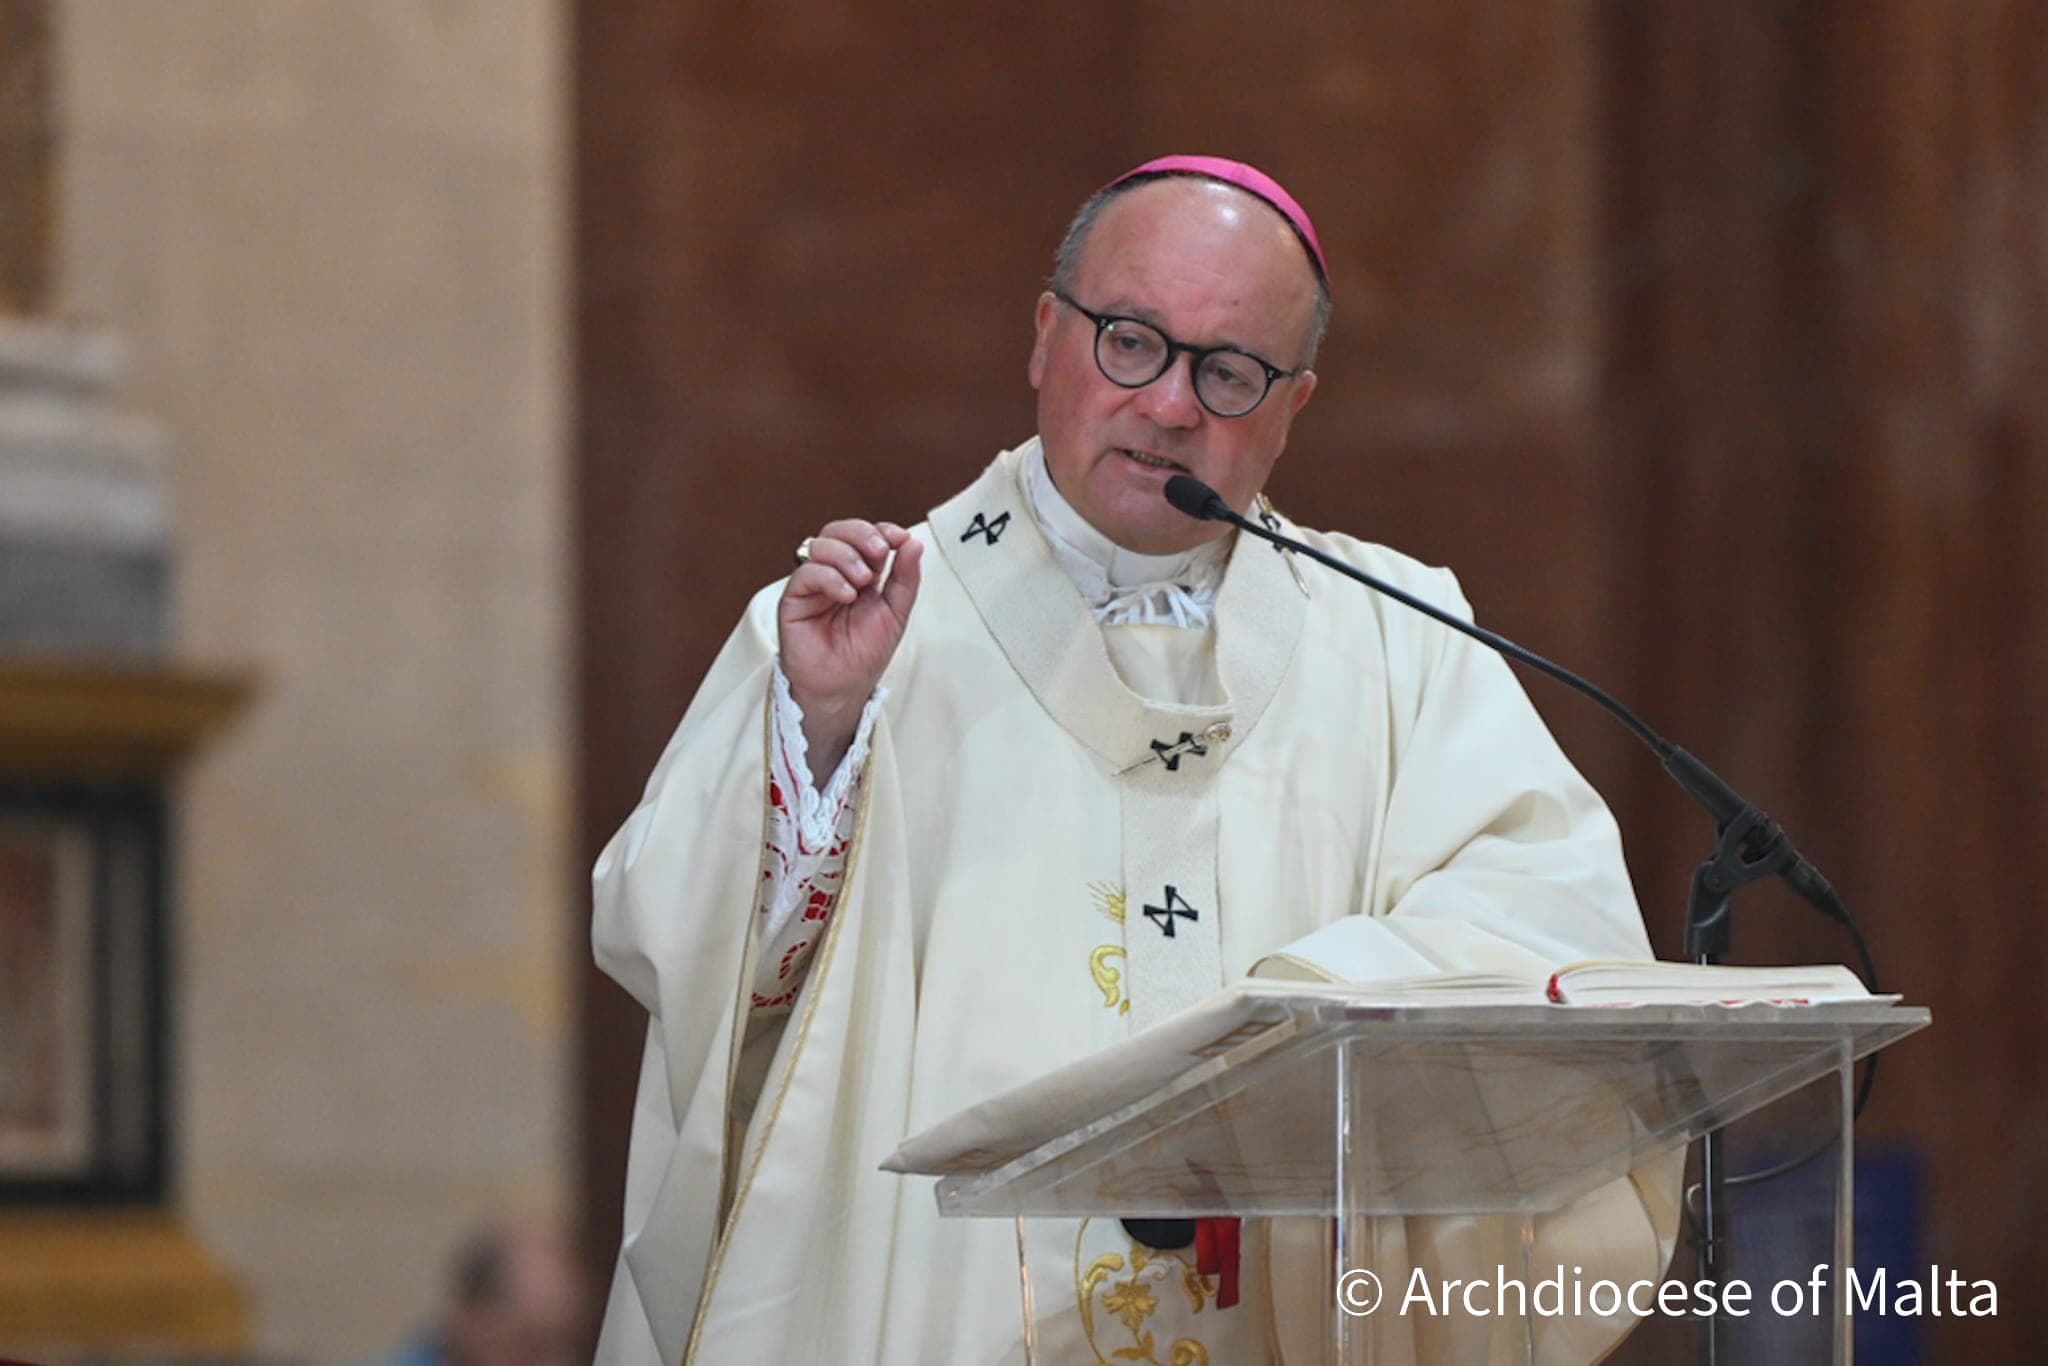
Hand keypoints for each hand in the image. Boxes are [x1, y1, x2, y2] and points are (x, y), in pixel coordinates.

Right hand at [777, 519, 922, 780]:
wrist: (843, 687)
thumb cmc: (866, 653)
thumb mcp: (896, 612)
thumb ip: (905, 578)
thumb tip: (913, 542)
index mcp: (860, 572)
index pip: (865, 536)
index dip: (880, 530)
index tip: (898, 538)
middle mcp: (834, 572)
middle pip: (839, 530)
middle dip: (862, 535)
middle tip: (879, 552)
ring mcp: (813, 584)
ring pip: (821, 544)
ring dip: (847, 556)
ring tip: (862, 583)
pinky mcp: (794, 599)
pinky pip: (806, 572)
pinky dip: (829, 577)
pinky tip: (846, 596)